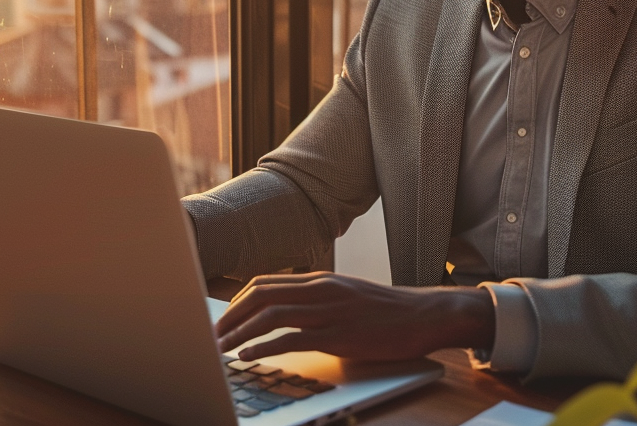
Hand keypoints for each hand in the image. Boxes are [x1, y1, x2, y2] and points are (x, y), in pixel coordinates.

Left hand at [214, 274, 493, 362]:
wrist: (425, 315)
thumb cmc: (385, 310)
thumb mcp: (344, 295)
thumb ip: (315, 300)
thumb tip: (285, 313)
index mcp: (317, 281)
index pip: (263, 284)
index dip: (236, 302)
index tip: (220, 319)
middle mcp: (319, 290)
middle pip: (259, 296)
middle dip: (229, 316)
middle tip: (211, 335)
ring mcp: (329, 311)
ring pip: (271, 315)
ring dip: (240, 333)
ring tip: (221, 348)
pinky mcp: (340, 335)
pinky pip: (293, 338)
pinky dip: (265, 346)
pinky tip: (249, 355)